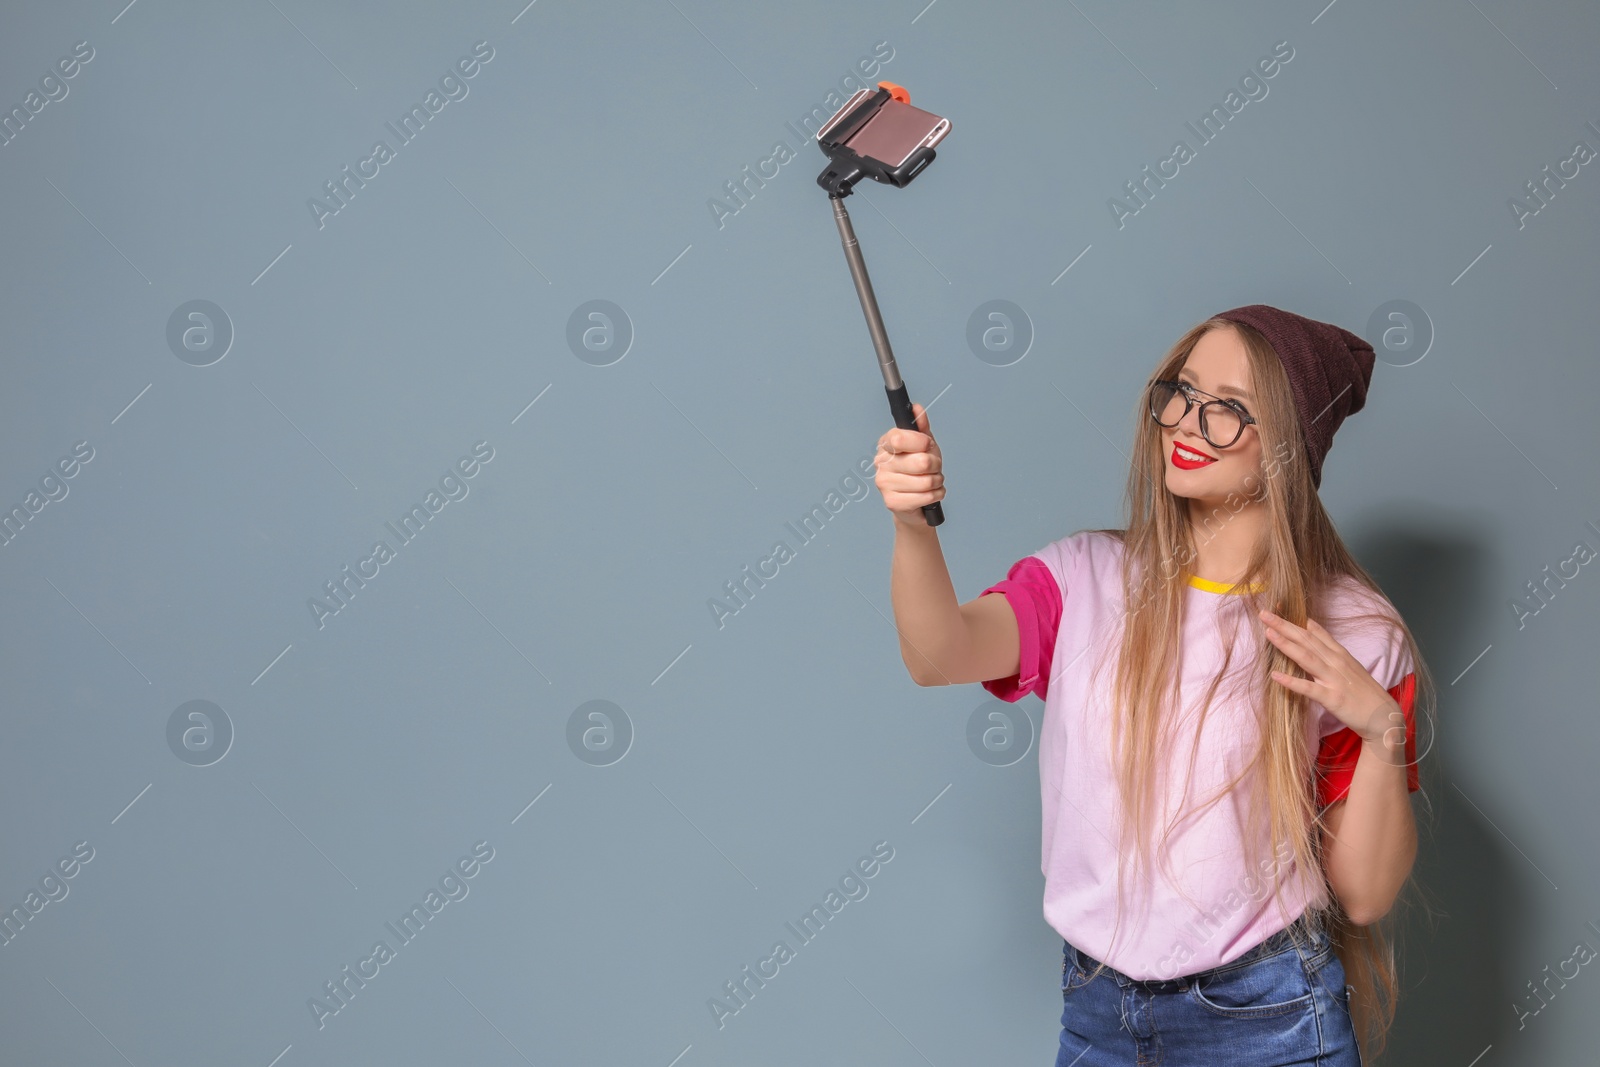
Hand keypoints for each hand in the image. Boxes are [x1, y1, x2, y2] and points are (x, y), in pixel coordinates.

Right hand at [874, 402, 944, 524]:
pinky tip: (930, 493)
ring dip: (937, 481)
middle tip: (933, 467)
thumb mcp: (924, 445)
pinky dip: (936, 495)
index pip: (899, 438)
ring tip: (931, 481)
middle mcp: (880, 463)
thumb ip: (921, 427)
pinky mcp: (892, 502)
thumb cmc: (918, 470)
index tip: (926, 445)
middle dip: (935, 465)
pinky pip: (926, 496)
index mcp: (886, 444)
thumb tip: (917, 409)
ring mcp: (884, 483)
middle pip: (920, 462)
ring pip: (926, 481)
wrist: (916, 502)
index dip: (920, 442)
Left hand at [1259, 609, 1403, 745]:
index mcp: (1338, 653)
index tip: (1275, 607)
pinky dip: (1292, 682)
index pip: (1312, 631)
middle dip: (1284, 626)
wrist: (1383, 715)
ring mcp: (1333, 679)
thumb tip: (1310, 623)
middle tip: (1264, 614)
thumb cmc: (1362, 689)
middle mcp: (1335, 662)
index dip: (1293, 619)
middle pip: (1306, 640)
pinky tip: (1275, 676)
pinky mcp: (1332, 698)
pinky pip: (1309, 689)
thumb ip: (1328, 644)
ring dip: (1287, 645)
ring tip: (1268, 634)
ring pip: (1307, 658)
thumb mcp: (1347, 662)